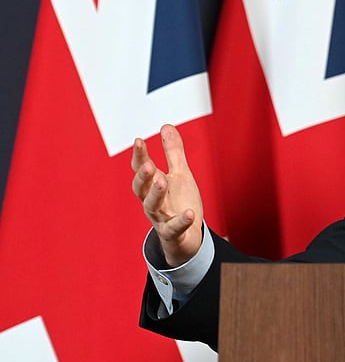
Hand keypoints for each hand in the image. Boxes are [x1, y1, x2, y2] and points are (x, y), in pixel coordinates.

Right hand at [131, 124, 203, 266]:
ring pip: (151, 207)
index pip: (142, 168)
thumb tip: (166, 126)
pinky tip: (189, 213)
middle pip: (141, 188)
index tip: (138, 140)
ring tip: (163, 181)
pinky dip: (181, 221)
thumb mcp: (180, 174)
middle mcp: (152, 201)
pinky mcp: (172, 233)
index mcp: (153, 185)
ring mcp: (160, 218)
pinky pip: (174, 228)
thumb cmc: (180, 202)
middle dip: (143, 175)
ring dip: (155, 194)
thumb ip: (173, 152)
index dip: (139, 156)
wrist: (187, 235)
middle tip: (147, 163)